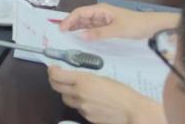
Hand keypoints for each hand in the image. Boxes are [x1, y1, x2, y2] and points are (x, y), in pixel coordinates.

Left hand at [47, 67, 163, 123]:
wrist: (132, 110)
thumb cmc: (121, 91)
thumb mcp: (101, 78)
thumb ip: (84, 78)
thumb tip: (74, 77)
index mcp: (83, 80)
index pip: (56, 75)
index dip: (52, 71)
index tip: (53, 68)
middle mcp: (79, 93)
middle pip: (56, 87)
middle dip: (55, 80)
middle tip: (58, 77)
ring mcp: (82, 107)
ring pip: (66, 99)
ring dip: (67, 93)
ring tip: (77, 90)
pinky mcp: (86, 117)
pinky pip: (78, 108)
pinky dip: (80, 104)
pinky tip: (91, 101)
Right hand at [59, 4, 177, 40]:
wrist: (152, 26)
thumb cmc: (135, 25)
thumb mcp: (117, 30)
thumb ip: (99, 33)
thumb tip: (81, 36)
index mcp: (100, 10)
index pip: (80, 12)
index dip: (69, 20)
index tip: (61, 29)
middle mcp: (100, 13)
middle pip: (81, 17)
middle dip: (70, 24)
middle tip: (60, 35)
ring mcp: (104, 20)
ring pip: (86, 23)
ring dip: (77, 29)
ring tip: (67, 37)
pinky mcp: (108, 26)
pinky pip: (93, 29)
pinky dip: (86, 33)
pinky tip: (82, 39)